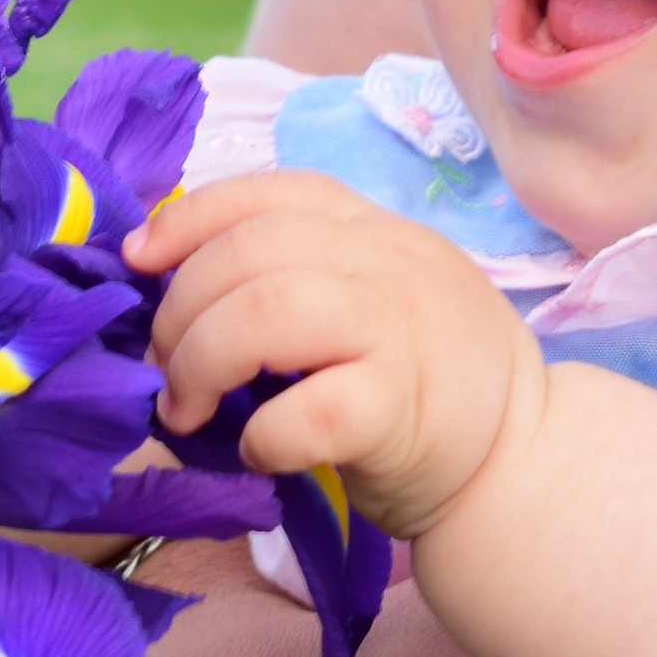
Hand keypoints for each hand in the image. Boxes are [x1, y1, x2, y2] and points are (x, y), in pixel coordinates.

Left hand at [128, 168, 548, 536]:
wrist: (519, 465)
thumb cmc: (426, 387)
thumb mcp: (373, 299)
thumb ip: (300, 277)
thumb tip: (175, 286)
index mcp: (372, 230)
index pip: (269, 192)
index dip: (189, 218)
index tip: (138, 259)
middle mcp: (386, 263)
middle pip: (250, 249)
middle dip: (180, 309)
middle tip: (168, 373)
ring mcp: (399, 330)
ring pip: (266, 310)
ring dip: (202, 361)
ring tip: (189, 411)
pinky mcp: (403, 408)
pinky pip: (307, 408)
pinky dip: (262, 434)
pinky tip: (260, 452)